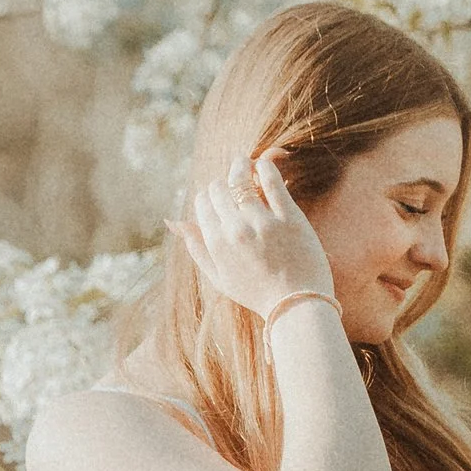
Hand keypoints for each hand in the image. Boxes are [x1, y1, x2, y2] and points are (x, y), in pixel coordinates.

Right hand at [175, 150, 337, 320]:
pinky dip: (264, 167)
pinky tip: (264, 166)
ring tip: (246, 163)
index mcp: (216, 244)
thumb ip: (196, 248)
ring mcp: (262, 222)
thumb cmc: (258, 294)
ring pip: (240, 179)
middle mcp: (235, 230)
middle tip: (235, 182)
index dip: (210, 195)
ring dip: (240, 165)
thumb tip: (173, 222)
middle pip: (218, 188)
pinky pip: (271, 180)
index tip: (221, 197)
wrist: (297, 307)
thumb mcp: (219, 278)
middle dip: (223, 182)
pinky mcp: (289, 217)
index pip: (202, 202)